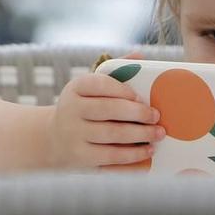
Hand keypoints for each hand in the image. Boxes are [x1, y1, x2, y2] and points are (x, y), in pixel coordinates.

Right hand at [47, 73, 162, 170]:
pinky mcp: (82, 158)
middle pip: (108, 109)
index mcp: (76, 88)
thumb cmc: (84, 108)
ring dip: (140, 135)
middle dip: (138, 113)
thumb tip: (139, 56)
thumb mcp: (91, 88)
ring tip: (158, 134)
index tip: (141, 97)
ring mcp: (74, 135)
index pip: (101, 84)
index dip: (124, 90)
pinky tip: (147, 152)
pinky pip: (111, 157)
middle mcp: (71, 110)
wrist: (56, 139)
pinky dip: (133, 156)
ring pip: (112, 134)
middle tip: (156, 116)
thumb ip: (115, 71)